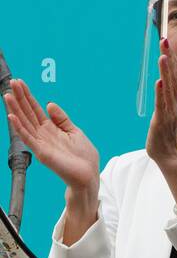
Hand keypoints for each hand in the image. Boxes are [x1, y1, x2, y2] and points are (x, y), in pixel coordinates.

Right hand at [3, 77, 99, 191]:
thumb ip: (61, 118)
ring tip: (8, 95)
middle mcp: (42, 134)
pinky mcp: (41, 152)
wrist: (88, 174)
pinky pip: (27, 137)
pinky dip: (19, 127)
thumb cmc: (82, 156)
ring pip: (24, 122)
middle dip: (19, 98)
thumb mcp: (73, 131)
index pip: (35, 109)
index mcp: (51, 128)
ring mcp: (40, 143)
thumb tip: (49, 103)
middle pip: (28, 113)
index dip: (28, 96)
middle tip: (11, 83)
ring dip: (15, 109)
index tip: (20, 83)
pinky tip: (12, 116)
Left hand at [144, 38, 176, 167]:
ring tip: (163, 56)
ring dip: (167, 71)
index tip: (166, 41)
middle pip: (174, 75)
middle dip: (169, 57)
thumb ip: (168, 95)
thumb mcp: (168, 109)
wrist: (170, 155)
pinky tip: (160, 82)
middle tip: (165, 40)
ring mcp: (171, 111)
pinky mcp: (163, 120)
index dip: (171, 57)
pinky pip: (162, 105)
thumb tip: (164, 79)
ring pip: (170, 87)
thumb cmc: (167, 132)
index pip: (175, 73)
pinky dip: (161, 93)